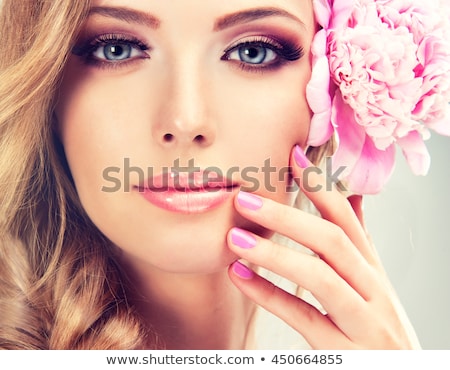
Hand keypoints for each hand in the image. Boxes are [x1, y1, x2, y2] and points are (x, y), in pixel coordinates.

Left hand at [227, 145, 420, 348]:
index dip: (321, 186)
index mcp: (373, 270)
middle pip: (332, 242)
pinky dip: (269, 295)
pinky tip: (240, 276)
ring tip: (235, 238)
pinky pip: (304, 318)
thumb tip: (353, 198)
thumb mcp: (373, 283)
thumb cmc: (378, 326)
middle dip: (288, 217)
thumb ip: (359, 243)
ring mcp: (363, 322)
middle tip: (245, 199)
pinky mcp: (346, 353)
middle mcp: (373, 290)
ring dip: (275, 254)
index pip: (347, 219)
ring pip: (320, 278)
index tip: (292, 157)